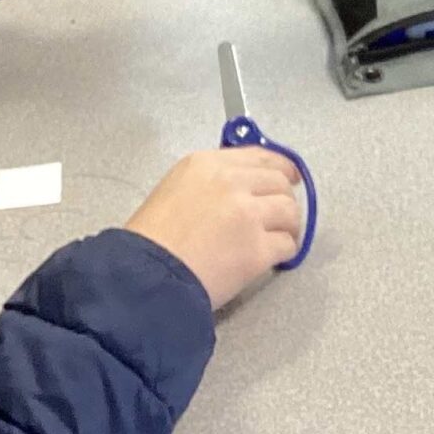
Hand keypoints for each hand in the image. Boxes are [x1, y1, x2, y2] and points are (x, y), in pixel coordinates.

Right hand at [124, 147, 306, 306]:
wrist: (143, 278)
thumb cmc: (150, 242)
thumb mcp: (175, 189)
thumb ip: (212, 181)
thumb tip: (245, 186)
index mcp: (207, 164)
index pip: (260, 156)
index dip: (280, 168)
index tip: (288, 177)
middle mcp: (231, 183)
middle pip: (280, 182)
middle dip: (284, 200)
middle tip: (280, 217)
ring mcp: (247, 215)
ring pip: (290, 211)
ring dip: (288, 226)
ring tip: (277, 239)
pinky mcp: (257, 250)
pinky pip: (287, 244)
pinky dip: (284, 252)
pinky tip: (272, 258)